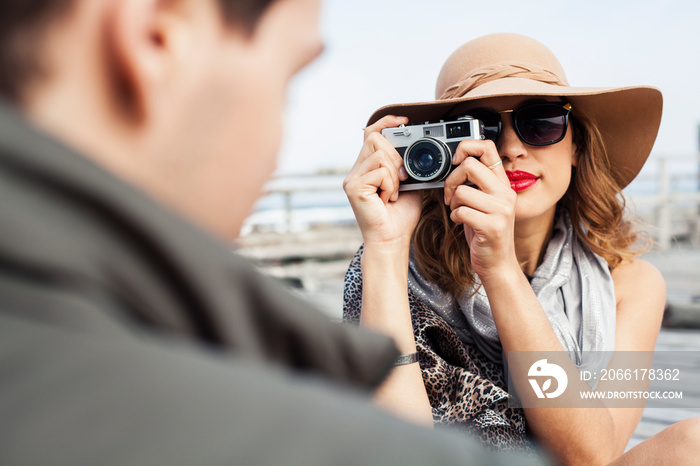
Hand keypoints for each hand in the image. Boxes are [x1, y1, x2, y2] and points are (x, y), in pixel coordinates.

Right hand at [343, 115, 421, 249]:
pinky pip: (380, 171)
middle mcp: (356, 171)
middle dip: (395, 155)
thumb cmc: (400, 217)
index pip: (370, 132)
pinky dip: (391, 184)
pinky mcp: (353, 187)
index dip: (386, 121)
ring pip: (379, 153)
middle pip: (374, 137)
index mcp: (367, 167)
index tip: (404, 120)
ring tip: (393, 193)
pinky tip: (387, 199)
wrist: (392, 240)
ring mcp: (352, 178)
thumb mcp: (410, 184)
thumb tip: (419, 146)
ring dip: (394, 173)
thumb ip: (408, 164)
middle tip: (401, 179)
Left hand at [442, 139, 517, 278]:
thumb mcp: (486, 203)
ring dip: (453, 203)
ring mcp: (501, 210)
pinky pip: (461, 211)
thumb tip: (458, 164)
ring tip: (459, 212)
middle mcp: (505, 194)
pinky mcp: (492, 226)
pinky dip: (455, 217)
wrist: (497, 263)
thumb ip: (478, 184)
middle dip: (452, 179)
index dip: (467, 148)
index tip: (455, 161)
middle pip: (470, 166)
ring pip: (462, 191)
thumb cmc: (486, 232)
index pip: (488, 148)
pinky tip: (461, 223)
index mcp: (503, 184)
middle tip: (450, 195)